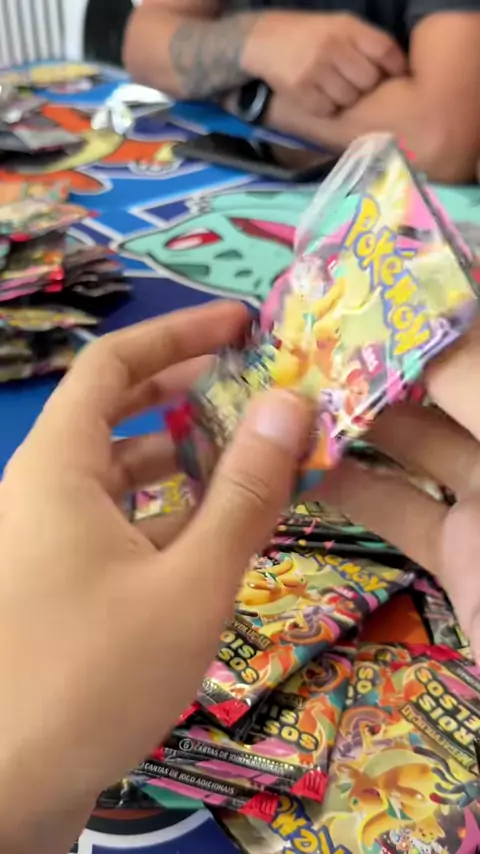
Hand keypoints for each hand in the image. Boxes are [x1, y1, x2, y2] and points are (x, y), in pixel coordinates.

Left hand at [0, 302, 309, 853]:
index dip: (179, 335)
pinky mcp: (57, 583)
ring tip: (253, 463)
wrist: (7, 790)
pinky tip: (215, 534)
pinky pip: (116, 523)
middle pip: (116, 413)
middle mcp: (44, 489)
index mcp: (58, 466)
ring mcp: (45, 539)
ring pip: (120, 474)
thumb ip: (245, 493)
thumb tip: (291, 405)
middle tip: (258, 392)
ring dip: (184, 461)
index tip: (243, 328)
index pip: (114, 364)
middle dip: (188, 395)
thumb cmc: (94, 673)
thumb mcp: (189, 582)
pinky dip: (166, 514)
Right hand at [243, 10, 406, 117]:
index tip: (396, 78)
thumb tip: (396, 69)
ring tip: (335, 90)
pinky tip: (319, 97)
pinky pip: (327, 110)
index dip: (395, 67)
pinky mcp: (301, 91)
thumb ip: (364, 42)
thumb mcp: (338, 25)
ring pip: (349, 99)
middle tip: (357, 86)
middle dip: (366, 87)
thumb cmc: (308, 35)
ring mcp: (316, 70)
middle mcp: (333, 47)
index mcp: (347, 27)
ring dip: (346, 99)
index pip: (384, 50)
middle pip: (369, 80)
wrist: (264, 40)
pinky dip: (327, 108)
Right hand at [318, 320, 479, 663]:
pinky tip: (301, 467)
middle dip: (387, 357)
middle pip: (450, 386)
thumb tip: (425, 314)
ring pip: (419, 447)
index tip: (379, 275)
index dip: (443, 304)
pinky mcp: (463, 558)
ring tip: (293, 388)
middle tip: (314, 329)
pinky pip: (402, 511)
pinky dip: (356, 490)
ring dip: (360, 421)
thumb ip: (479, 384)